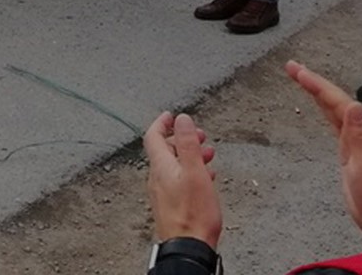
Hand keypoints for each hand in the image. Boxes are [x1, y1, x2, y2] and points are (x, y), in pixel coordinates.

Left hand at [141, 112, 221, 248]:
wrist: (188, 248)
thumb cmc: (193, 214)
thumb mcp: (194, 171)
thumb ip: (187, 143)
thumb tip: (181, 119)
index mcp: (161, 166)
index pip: (153, 136)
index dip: (162, 122)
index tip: (172, 115)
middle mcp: (157, 177)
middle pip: (165, 150)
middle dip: (182, 138)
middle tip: (199, 134)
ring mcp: (163, 192)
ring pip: (174, 165)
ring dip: (189, 155)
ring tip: (208, 153)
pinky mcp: (171, 205)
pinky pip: (178, 180)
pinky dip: (191, 171)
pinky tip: (206, 177)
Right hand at [287, 62, 361, 247]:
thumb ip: (360, 136)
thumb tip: (354, 105)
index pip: (340, 102)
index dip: (318, 85)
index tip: (298, 71)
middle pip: (336, 101)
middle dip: (314, 82)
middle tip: (292, 67)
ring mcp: (359, 142)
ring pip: (335, 110)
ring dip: (318, 93)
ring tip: (301, 78)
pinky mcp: (352, 153)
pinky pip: (335, 124)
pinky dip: (325, 110)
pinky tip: (320, 106)